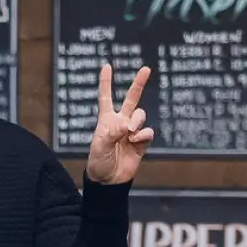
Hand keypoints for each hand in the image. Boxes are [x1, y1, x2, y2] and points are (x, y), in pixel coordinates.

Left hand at [85, 65, 153, 184]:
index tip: (106, 66)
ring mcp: (132, 132)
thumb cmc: (99, 162)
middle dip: (139, 83)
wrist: (109, 181)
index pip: (106, 97)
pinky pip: (147, 132)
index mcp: (106, 120)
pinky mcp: (142, 142)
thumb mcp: (99, 147)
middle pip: (131, 99)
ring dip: (137, 121)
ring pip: (140, 115)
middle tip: (146, 69)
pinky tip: (134, 142)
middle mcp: (120, 122)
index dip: (106, 82)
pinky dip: (142, 135)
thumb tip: (127, 125)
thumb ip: (111, 133)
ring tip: (129, 132)